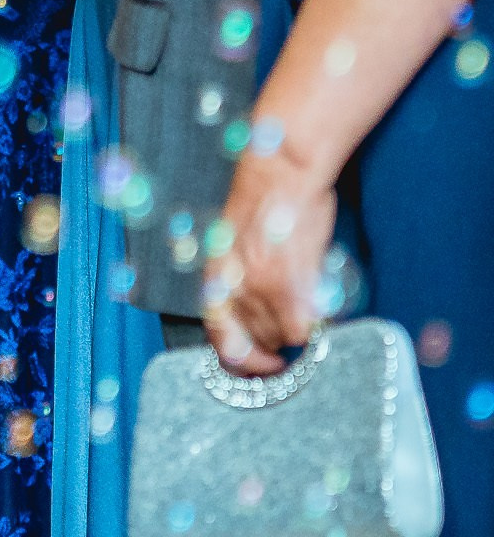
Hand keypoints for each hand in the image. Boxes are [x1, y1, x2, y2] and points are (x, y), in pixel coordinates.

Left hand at [202, 149, 338, 375]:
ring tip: (305, 319)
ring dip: (293, 335)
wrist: (282, 171)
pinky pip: (302, 327)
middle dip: (270, 347)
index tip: (256, 366)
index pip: (217, 332)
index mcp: (216, 274)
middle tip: (289, 344)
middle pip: (252, 340)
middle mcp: (233, 284)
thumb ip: (240, 277)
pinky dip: (313, 329)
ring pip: (278, 336)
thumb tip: (253, 313)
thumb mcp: (235, 244)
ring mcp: (261, 284)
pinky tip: (321, 315)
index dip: (237, 357)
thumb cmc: (265, 203)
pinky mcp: (291, 280)